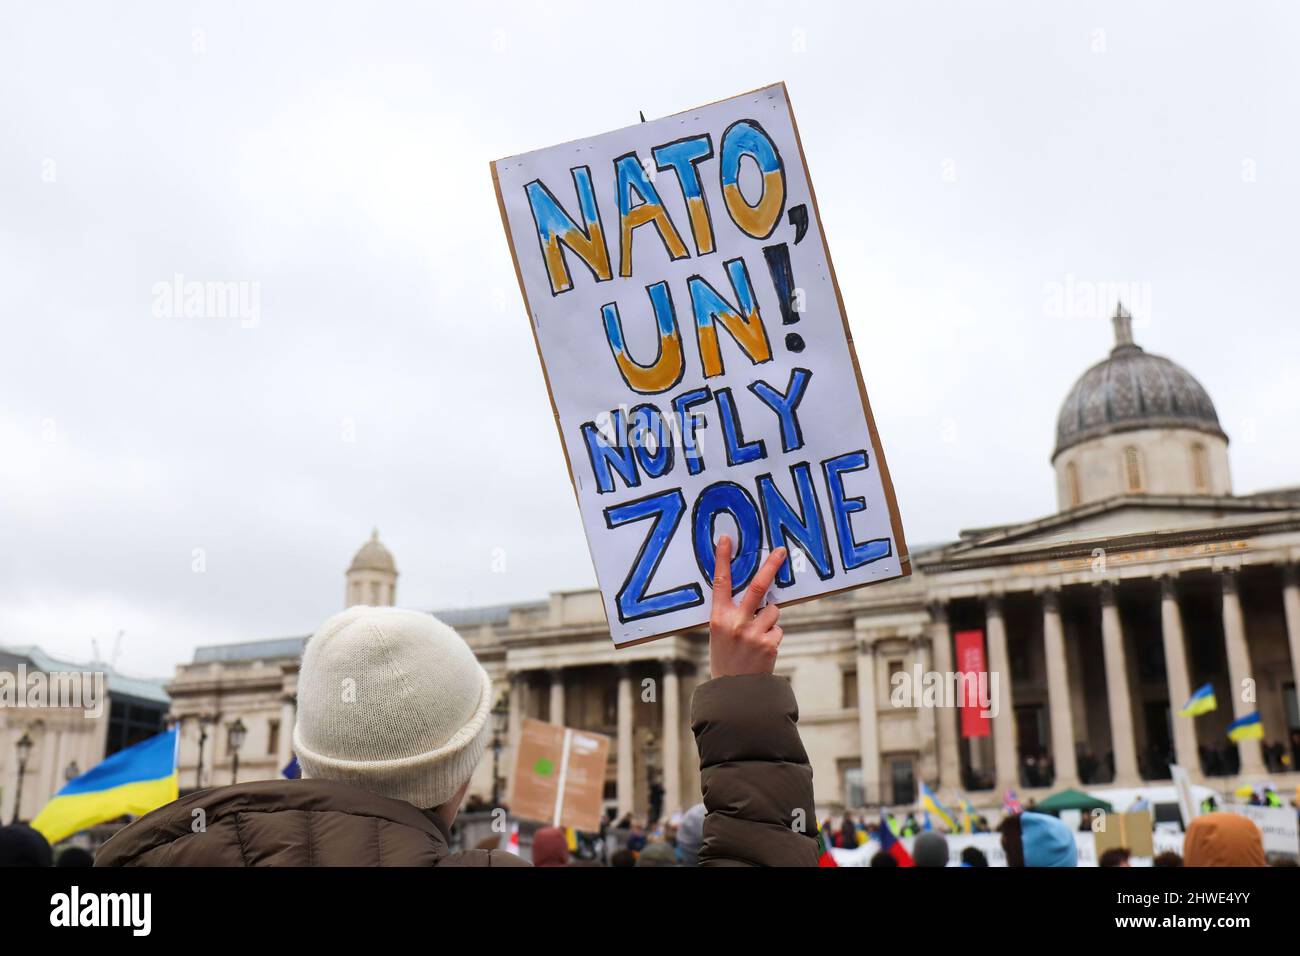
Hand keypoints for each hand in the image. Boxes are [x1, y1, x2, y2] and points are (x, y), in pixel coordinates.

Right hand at [708, 535, 787, 678]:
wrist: (734, 692)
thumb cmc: (726, 658)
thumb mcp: (719, 633)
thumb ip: (732, 613)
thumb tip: (758, 594)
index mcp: (718, 617)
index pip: (721, 582)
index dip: (722, 559)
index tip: (726, 539)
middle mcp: (735, 623)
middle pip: (757, 587)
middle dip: (770, 566)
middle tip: (781, 552)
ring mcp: (754, 633)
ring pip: (773, 611)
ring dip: (769, 619)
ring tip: (756, 637)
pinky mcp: (769, 644)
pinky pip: (778, 629)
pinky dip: (773, 636)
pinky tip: (762, 649)